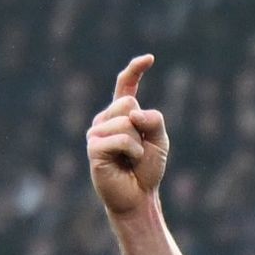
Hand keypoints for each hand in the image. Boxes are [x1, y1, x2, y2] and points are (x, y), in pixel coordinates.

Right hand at [84, 55, 166, 218]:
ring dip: (138, 144)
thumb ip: (155, 121)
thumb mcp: (160, 142)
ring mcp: (96, 132)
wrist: (138, 197)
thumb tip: (134, 113)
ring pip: (126, 122)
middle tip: (139, 149)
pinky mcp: (94, 146)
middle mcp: (105, 119)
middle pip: (129, 104)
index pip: (126, 86)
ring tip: (131, 159)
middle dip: (142, 127)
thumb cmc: (146, 169)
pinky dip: (133, 152)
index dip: (135, 70)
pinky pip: (122, 139)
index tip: (149, 58)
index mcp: (121, 114)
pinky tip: (126, 163)